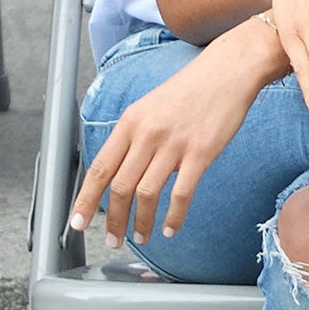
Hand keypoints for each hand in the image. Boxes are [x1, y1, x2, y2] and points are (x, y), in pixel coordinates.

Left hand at [68, 25, 267, 245]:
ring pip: (147, 194)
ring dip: (141, 223)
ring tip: (141, 238)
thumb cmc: (192, 89)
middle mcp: (148, 133)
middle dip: (113, 220)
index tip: (79, 222)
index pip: (99, 168)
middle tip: (113, 239)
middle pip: (120, 187)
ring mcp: (174, 143)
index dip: (86, 200)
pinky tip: (171, 228)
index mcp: (131, 121)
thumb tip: (123, 173)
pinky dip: (174, 217)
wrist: (229, 69)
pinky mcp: (201, 151)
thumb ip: (135, 137)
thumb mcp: (151, 106)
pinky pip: (182, 193)